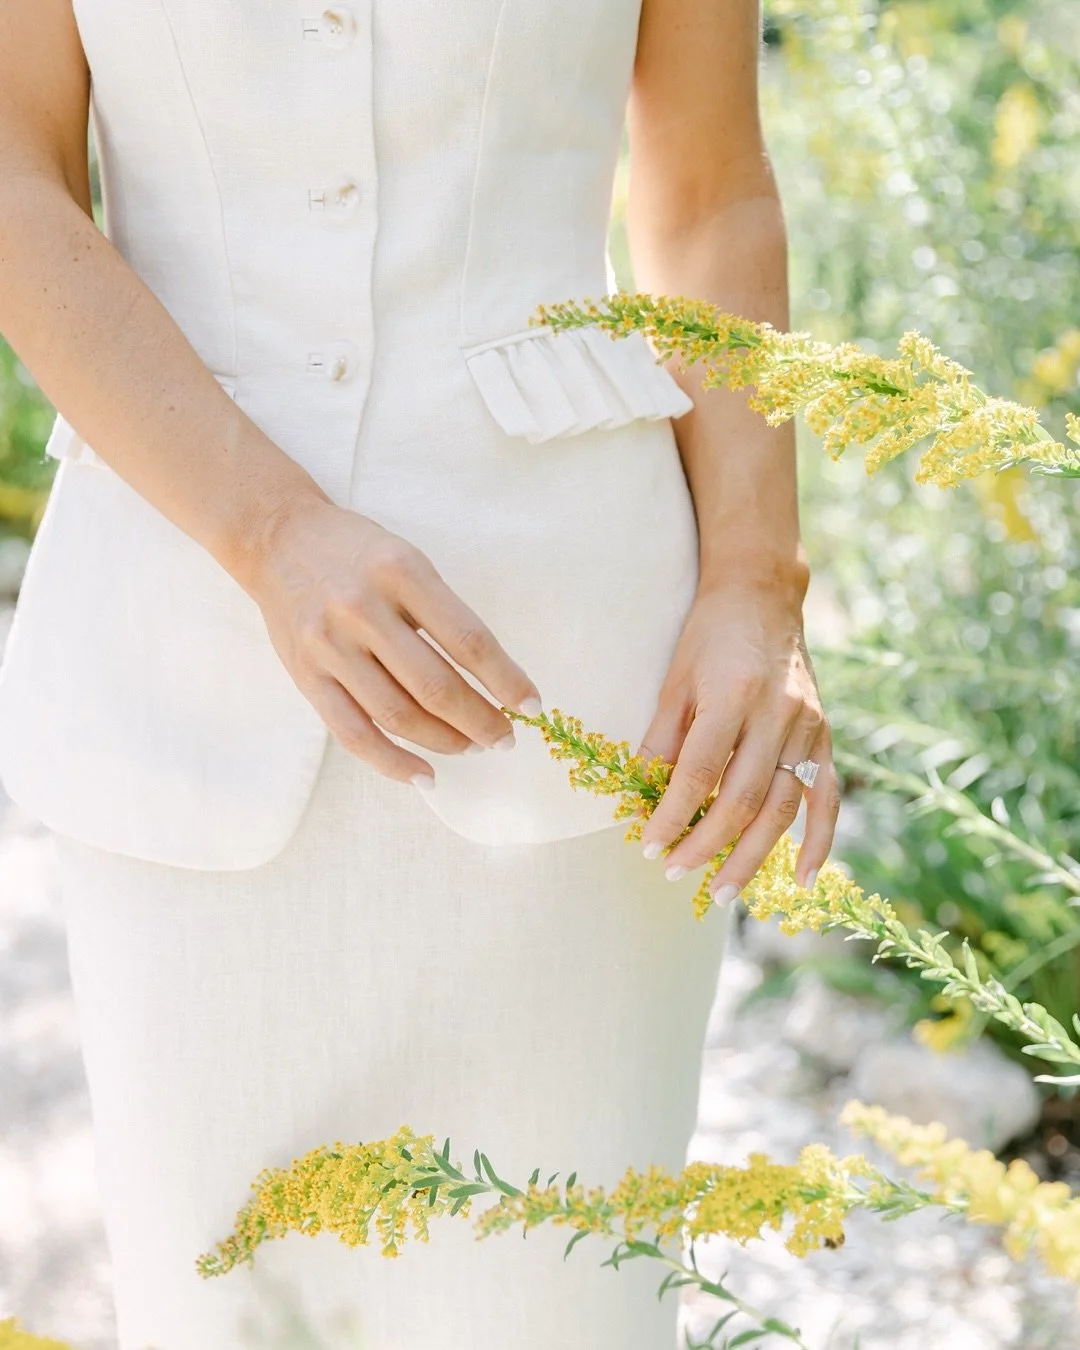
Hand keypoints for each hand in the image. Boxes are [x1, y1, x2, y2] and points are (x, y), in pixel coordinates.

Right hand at [238, 493, 541, 786]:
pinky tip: (425, 775)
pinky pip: (353, 733)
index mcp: (400, 572)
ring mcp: (329, 646)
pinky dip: (392, 762)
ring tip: (472, 747)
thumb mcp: (408, 561)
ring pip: (397, 715)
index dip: (506, 679)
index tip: (531, 704)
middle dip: (481, 721)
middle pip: (435, 685)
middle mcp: (362, 609)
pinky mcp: (306, 676)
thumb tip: (492, 680)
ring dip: (444, 741)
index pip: (467, 639)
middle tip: (505, 737)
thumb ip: (442, 613)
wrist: (278, 539)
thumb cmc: (358, 553)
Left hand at [636, 573, 838, 897]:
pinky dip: (817, 842)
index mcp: (732, 696)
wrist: (762, 595)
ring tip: (722, 892)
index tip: (648, 846)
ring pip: (782, 808)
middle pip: (742, 799)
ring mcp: (807, 726)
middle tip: (676, 874)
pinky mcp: (825, 735)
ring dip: (752, 856)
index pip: (699, 773)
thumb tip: (642, 799)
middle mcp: (777, 714)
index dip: (671, 815)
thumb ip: (662, 740)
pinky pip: (826, 797)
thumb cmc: (708, 637)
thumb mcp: (674, 680)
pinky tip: (800, 879)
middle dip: (707, 845)